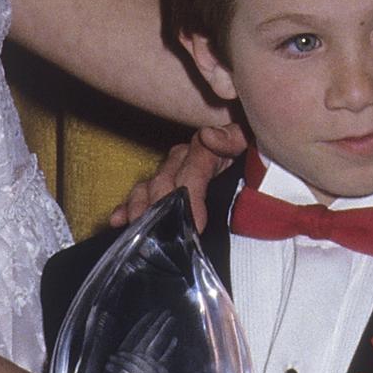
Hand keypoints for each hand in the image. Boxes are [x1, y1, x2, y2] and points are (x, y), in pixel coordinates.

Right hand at [108, 118, 246, 228]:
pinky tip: (118, 219)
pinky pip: (141, 194)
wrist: (254, 170)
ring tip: (137, 227)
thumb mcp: (247, 142)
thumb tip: (207, 135)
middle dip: (162, 209)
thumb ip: (231, 138)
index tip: (197, 225)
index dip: (192, 198)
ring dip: (140, 208)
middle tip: (164, 236)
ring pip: (149, 188)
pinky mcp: (164, 187)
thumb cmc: (252, 160)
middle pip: (164, 182)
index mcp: (205, 148)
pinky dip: (128, 207)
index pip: (191, 171)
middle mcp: (183, 158)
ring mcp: (171, 173)